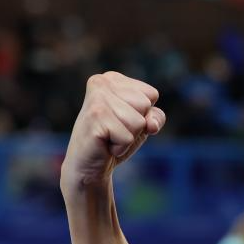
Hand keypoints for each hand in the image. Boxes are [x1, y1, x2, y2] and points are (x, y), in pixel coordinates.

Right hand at [61, 72, 164, 194]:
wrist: (87, 165)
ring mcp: (97, 99)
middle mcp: (101, 82)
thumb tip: (151, 124)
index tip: (122, 120)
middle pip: (146, 106)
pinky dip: (120, 147)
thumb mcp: (142, 124)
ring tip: (109, 137)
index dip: (144, 114)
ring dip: (128, 137)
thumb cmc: (115, 140)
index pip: (151, 95)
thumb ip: (155, 116)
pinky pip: (128, 137)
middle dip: (136, 125)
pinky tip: (104, 144)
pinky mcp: (95, 118)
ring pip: (139, 122)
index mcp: (112, 78)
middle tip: (114, 130)